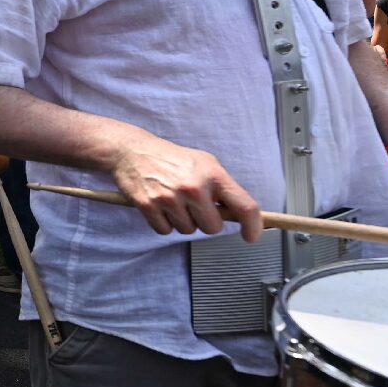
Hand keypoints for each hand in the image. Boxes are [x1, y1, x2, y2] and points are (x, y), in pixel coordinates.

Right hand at [108, 136, 261, 237]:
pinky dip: (164, 223)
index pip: (244, 206)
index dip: (253, 226)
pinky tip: (161, 206)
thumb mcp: (205, 163)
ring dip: (183, 221)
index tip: (251, 235)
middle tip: (194, 205)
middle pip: (212, 227)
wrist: (134, 151)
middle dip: (205, 221)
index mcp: (213, 174)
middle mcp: (193, 187)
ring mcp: (170, 198)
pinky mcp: (149, 206)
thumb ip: (222, 188)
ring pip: (188, 230)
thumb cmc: (173, 159)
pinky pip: (165, 231)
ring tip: (174, 201)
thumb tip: (240, 215)